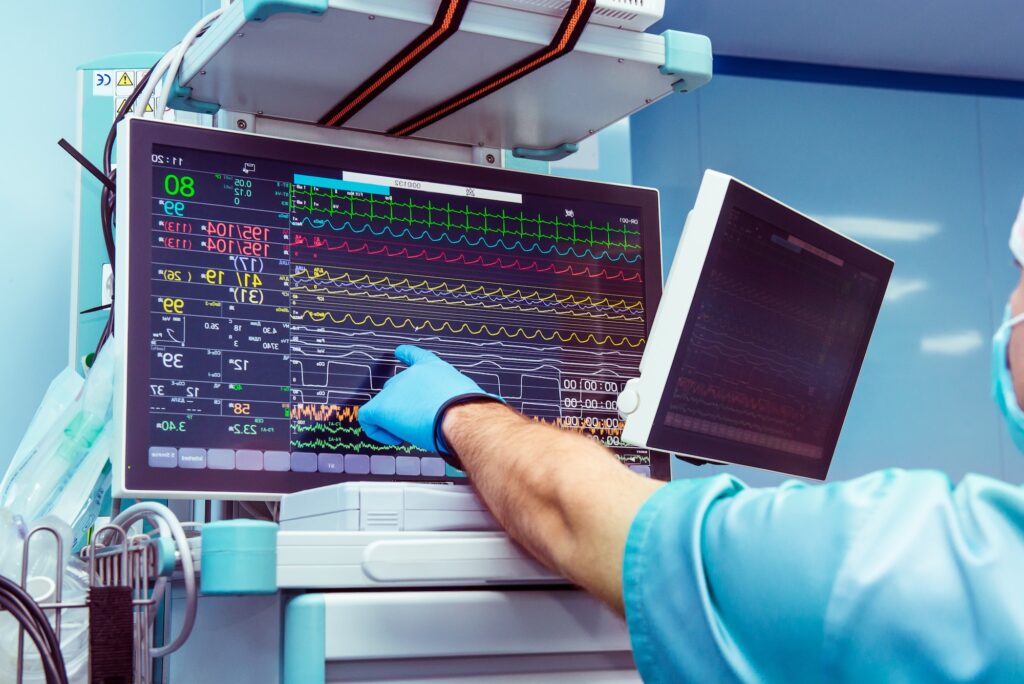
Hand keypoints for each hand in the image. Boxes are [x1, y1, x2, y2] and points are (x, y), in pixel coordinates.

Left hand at [358, 345, 494, 451]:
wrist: (461, 415)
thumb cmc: (470, 409)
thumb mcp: (469, 397)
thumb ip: (463, 399)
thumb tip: (485, 407)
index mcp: (434, 368)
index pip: (415, 356)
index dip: (406, 355)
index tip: (399, 352)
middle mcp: (412, 373)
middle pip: (396, 386)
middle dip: (404, 404)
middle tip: (420, 422)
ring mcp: (395, 388)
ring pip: (385, 403)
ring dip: (396, 419)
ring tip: (413, 432)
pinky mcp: (382, 406)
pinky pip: (369, 418)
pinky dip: (379, 431)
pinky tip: (396, 437)